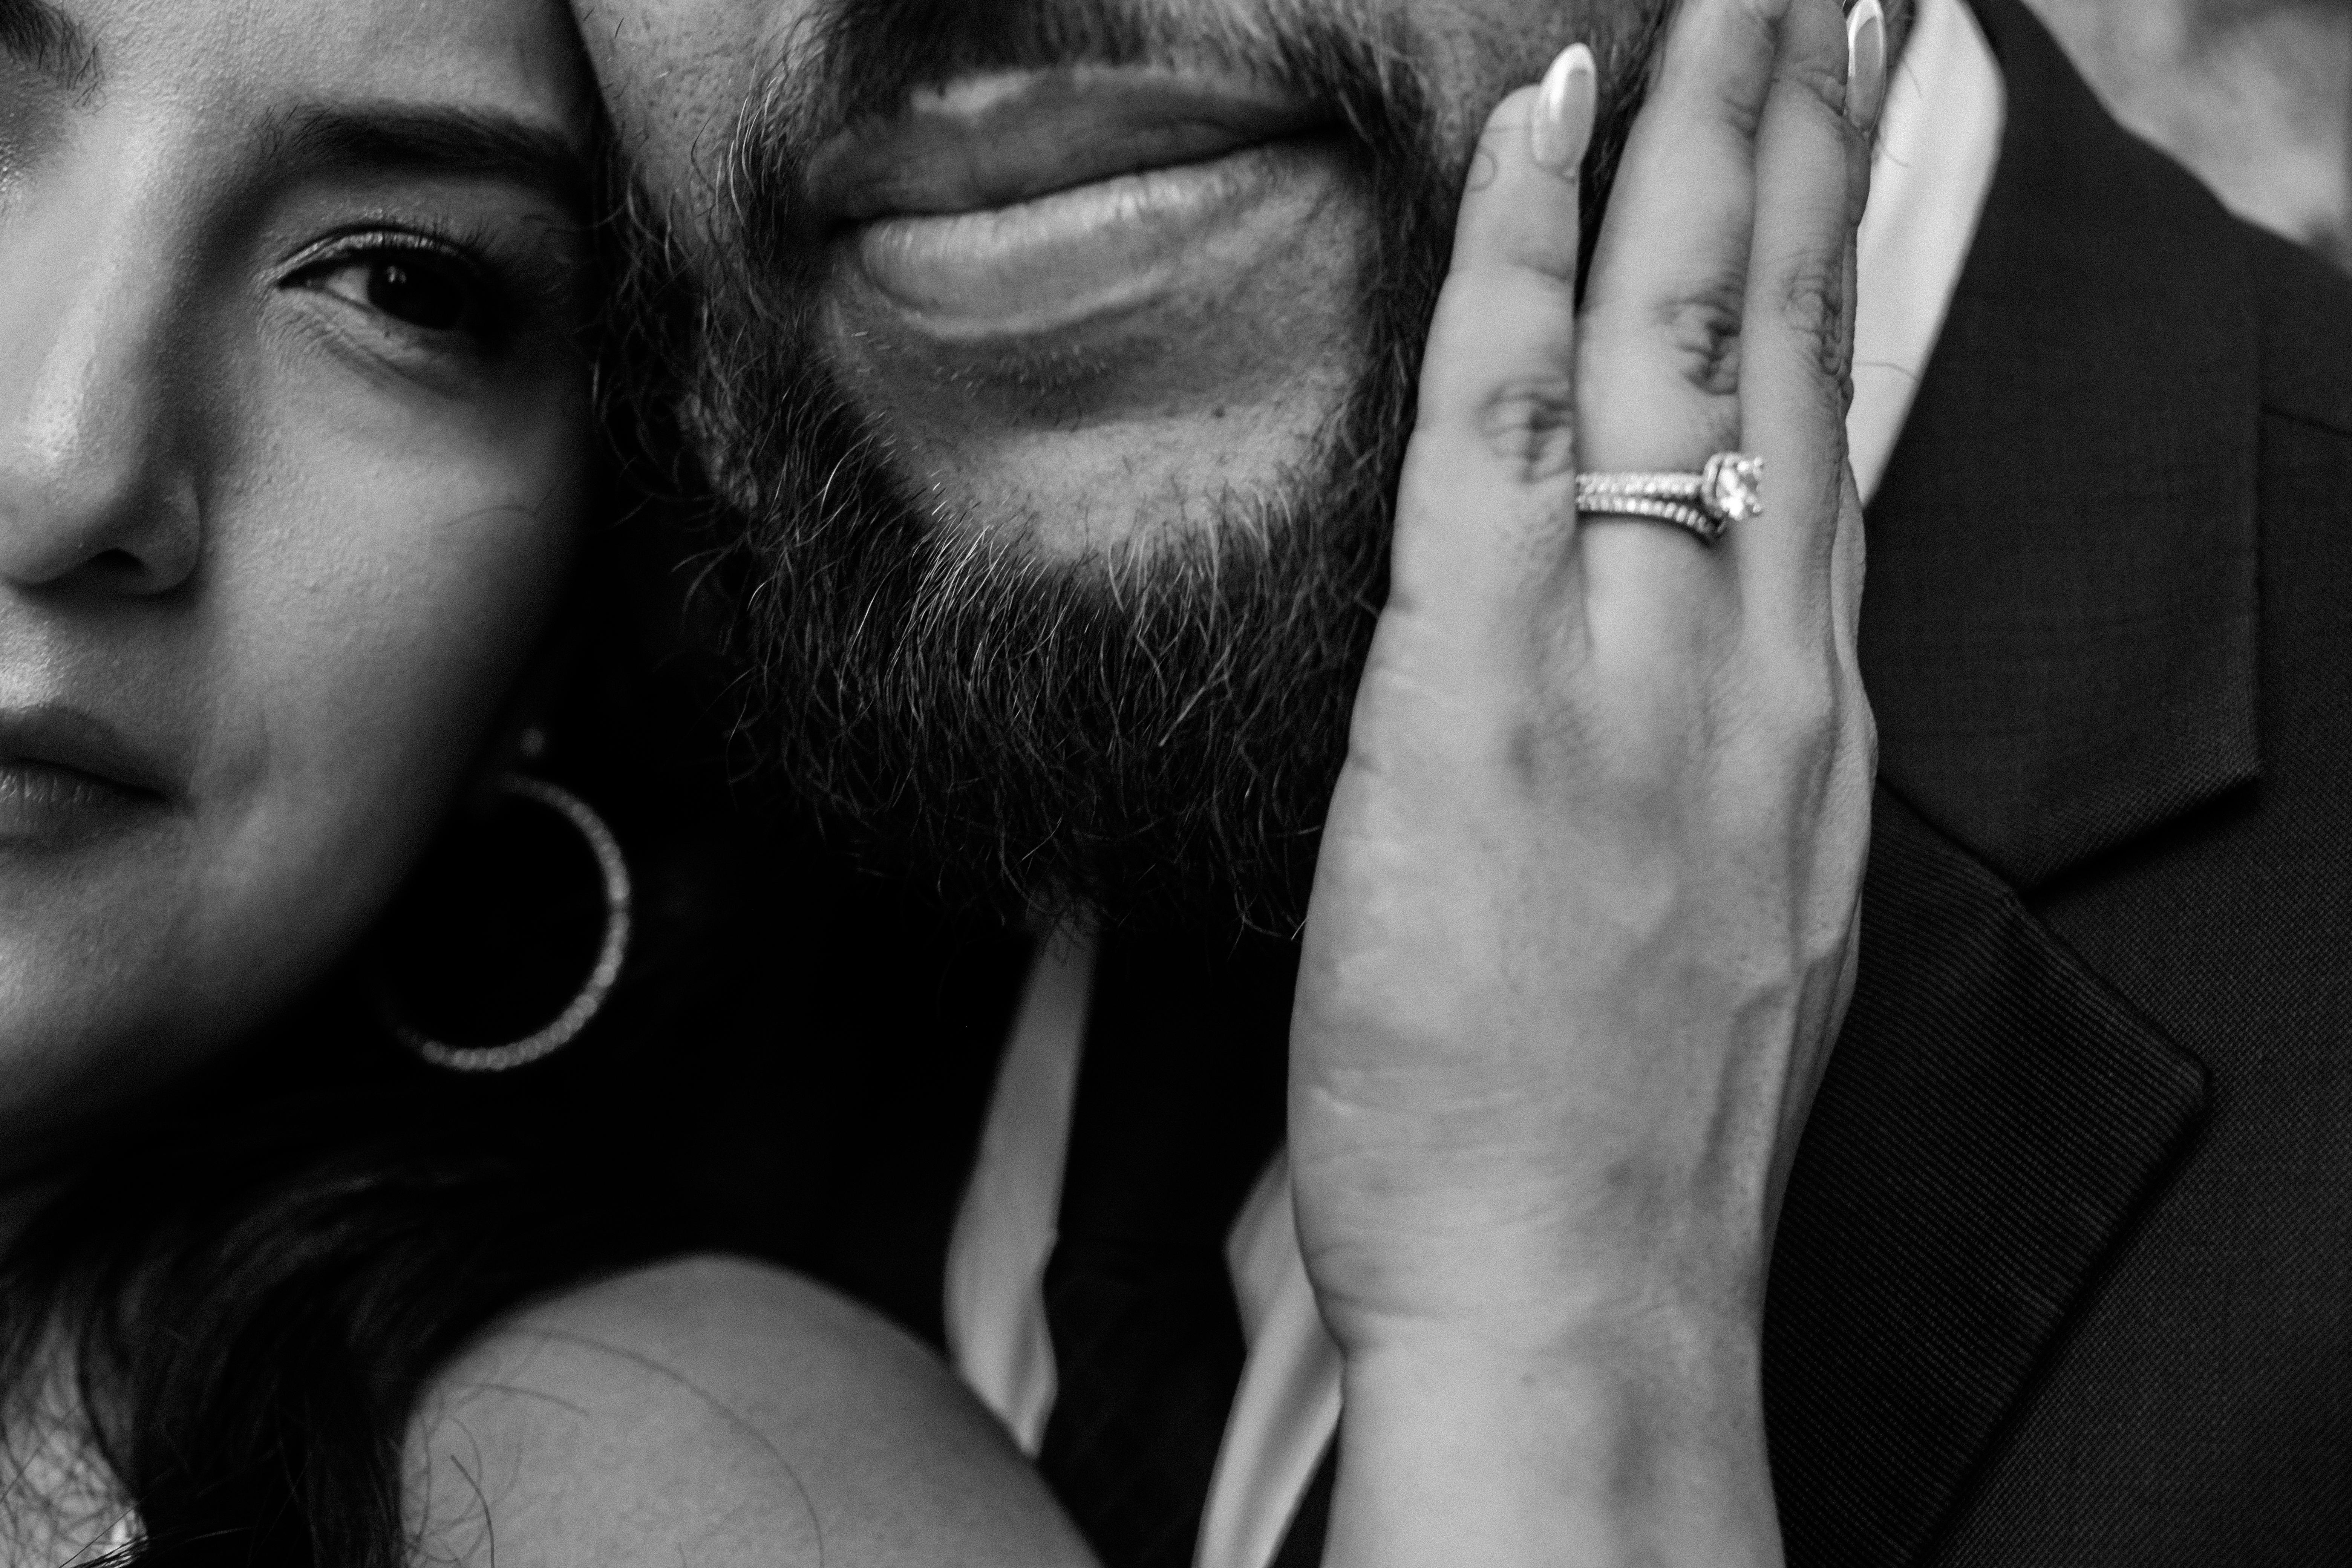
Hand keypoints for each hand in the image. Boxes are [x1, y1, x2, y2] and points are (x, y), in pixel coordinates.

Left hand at [1287, 0, 1882, 1559]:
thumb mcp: (1733, 915)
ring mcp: (1627, 675)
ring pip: (1674, 349)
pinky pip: (1497, 432)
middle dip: (1788, 145)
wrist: (1585, 1294)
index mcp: (1803, 722)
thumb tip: (1690, 664)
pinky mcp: (1481, 707)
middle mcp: (1751, 668)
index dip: (1839, 262)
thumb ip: (1722, 764)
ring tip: (1697, 9)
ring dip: (1686, 149)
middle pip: (1786, 351)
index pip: (1832, 433)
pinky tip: (1527, 142)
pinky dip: (1512, 270)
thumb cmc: (1636, 1134)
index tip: (1834, 129)